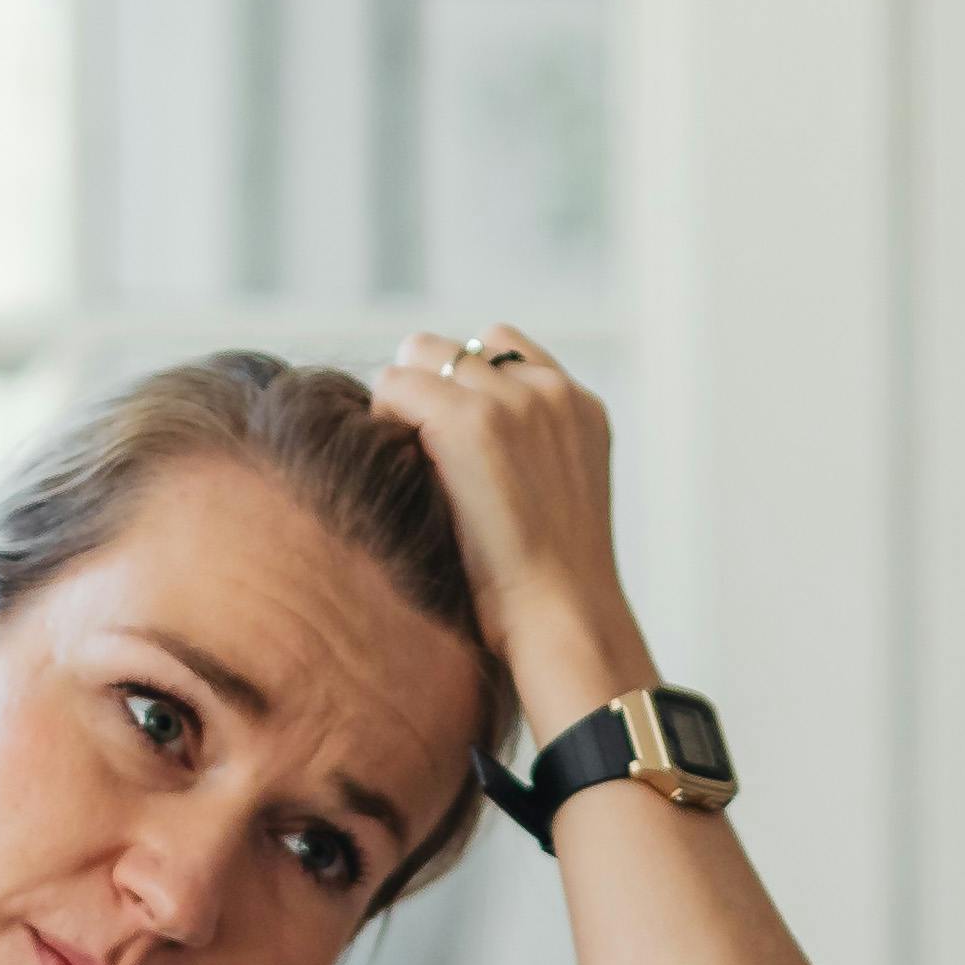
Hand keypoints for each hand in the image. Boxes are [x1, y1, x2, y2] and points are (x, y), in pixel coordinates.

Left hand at [380, 327, 649, 736]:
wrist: (562, 618)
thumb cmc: (548, 588)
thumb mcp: (556, 500)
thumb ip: (526, 453)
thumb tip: (452, 443)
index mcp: (581, 407)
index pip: (505, 350)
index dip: (465, 387)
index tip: (450, 442)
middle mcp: (551, 391)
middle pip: (458, 346)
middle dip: (429, 388)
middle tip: (417, 452)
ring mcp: (513, 401)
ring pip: (421, 352)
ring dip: (403, 398)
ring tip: (405, 459)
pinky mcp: (471, 422)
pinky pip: (394, 384)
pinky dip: (383, 417)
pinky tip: (394, 468)